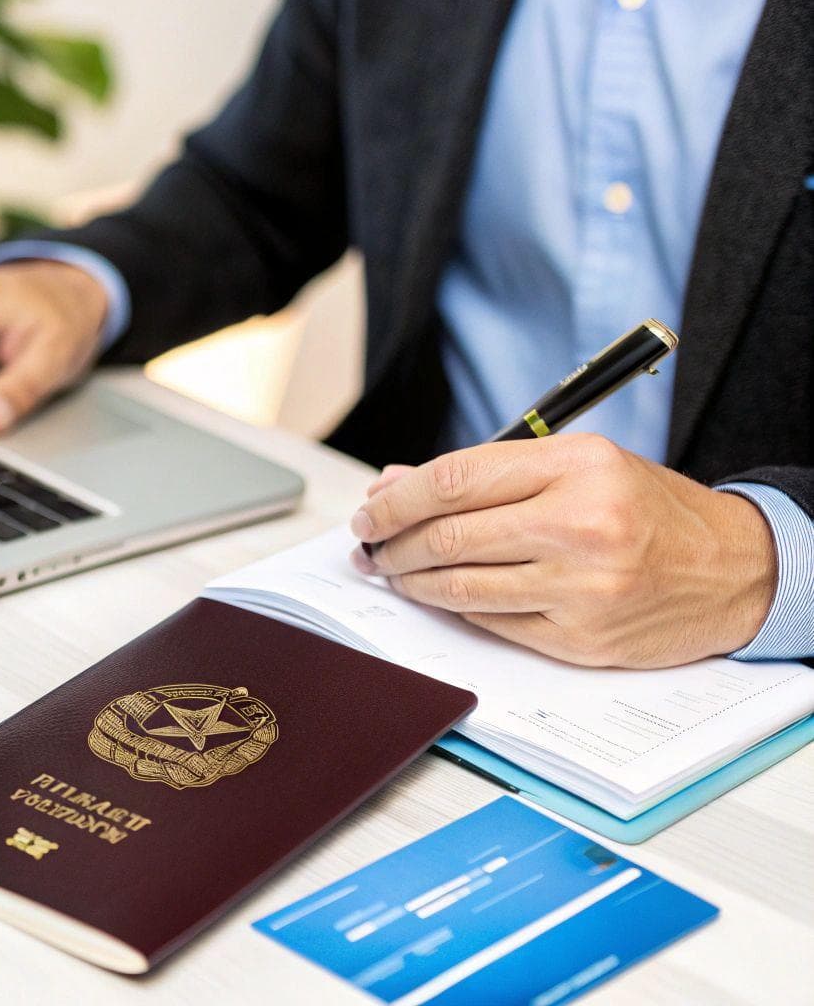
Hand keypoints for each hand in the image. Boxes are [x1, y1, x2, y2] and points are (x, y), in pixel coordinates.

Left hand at [348, 434, 777, 667]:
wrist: (736, 569)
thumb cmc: (648, 511)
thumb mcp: (579, 467)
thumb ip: (488, 473)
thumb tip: (396, 485)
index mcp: (579, 467)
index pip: (455, 480)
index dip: (397, 499)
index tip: (370, 510)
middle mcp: (581, 524)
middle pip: (449, 536)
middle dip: (392, 543)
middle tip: (370, 545)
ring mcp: (582, 588)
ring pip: (461, 586)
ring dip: (412, 581)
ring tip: (393, 571)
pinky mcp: (581, 639)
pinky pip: (492, 623)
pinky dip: (455, 609)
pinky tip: (440, 595)